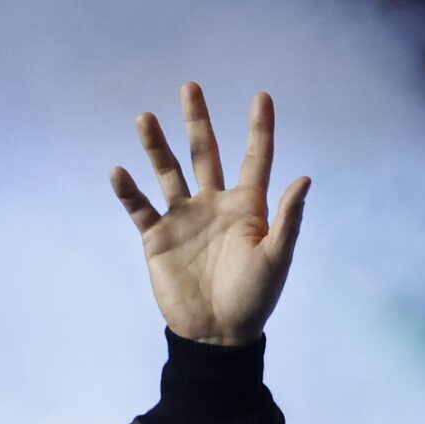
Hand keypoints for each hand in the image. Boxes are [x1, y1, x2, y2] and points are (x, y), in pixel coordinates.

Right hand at [111, 83, 309, 345]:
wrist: (218, 335)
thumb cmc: (254, 298)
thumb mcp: (276, 258)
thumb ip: (287, 219)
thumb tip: (304, 179)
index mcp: (247, 208)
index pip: (256, 159)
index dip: (259, 129)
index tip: (262, 96)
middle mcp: (214, 205)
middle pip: (206, 154)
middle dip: (198, 121)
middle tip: (191, 87)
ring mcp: (184, 218)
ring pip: (168, 171)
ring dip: (156, 146)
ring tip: (145, 118)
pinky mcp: (157, 237)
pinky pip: (140, 207)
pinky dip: (128, 191)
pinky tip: (119, 171)